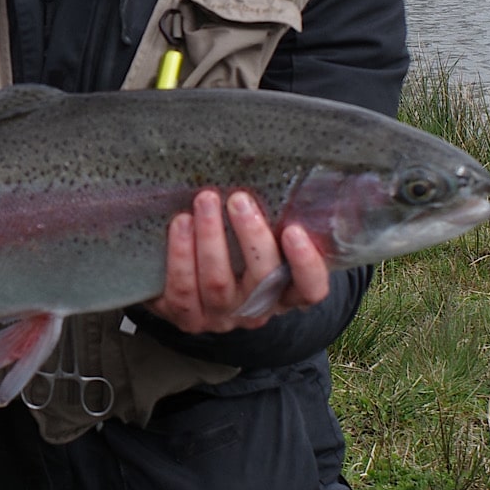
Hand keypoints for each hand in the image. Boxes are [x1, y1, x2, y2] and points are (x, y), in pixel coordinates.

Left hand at [149, 188, 329, 333]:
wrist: (188, 290)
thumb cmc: (235, 255)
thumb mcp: (260, 243)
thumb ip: (272, 222)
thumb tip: (273, 171)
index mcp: (285, 293)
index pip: (310, 290)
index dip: (306, 265)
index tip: (294, 230)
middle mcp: (256, 309)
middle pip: (262, 279)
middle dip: (251, 236)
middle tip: (239, 198)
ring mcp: (220, 317)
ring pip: (217, 283)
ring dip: (211, 238)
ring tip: (205, 200)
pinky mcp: (187, 317)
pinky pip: (182, 290)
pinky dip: (181, 255)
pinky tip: (180, 224)